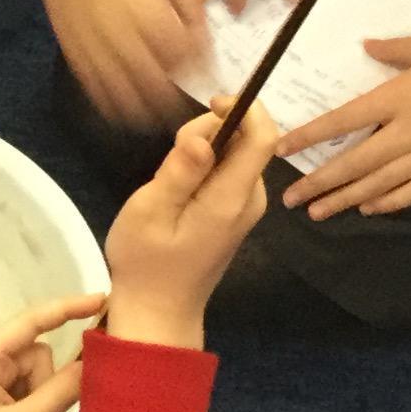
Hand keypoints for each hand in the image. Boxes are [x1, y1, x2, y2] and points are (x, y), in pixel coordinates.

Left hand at [0, 292, 97, 411]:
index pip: (33, 320)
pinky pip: (23, 387)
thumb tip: (95, 359)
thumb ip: (63, 390)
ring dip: (39, 402)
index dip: (70, 308)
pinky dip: (31, 409)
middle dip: (46, 386)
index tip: (104, 299)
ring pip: (35, 373)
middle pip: (37, 353)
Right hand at [28, 0, 205, 126]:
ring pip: (125, 97)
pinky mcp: (71, 49)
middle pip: (158, 86)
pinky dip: (113, 103)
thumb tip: (200, 29)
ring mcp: (93, 46)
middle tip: (189, 92)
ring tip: (161, 109)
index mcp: (149, 11)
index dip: (201, 64)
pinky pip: (95, 89)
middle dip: (178, 94)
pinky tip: (126, 105)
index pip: (185, 55)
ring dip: (147, 108)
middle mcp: (121, 36)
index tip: (209, 65)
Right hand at [102, 101, 280, 347]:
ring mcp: (244, 206)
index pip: (263, 138)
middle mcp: (249, 198)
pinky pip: (227, 169)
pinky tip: (178, 191)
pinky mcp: (234, 211)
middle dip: (212, 129)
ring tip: (169, 181)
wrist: (159, 310)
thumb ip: (179, 171)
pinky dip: (204, 165)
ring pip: (235, 152)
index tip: (210, 101)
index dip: (245, 108)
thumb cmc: (146, 263)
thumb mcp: (150, 212)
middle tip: (171, 157)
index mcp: (231, 198)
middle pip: (247, 139)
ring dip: (204, 148)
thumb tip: (205, 137)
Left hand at [278, 29, 410, 220]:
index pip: (343, 121)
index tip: (282, 149)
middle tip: (290, 200)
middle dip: (319, 183)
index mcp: (399, 97)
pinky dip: (389, 202)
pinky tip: (369, 208)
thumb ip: (394, 50)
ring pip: (379, 183)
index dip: (310, 136)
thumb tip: (364, 47)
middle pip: (354, 162)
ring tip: (318, 211)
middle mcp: (409, 131)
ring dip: (345, 199)